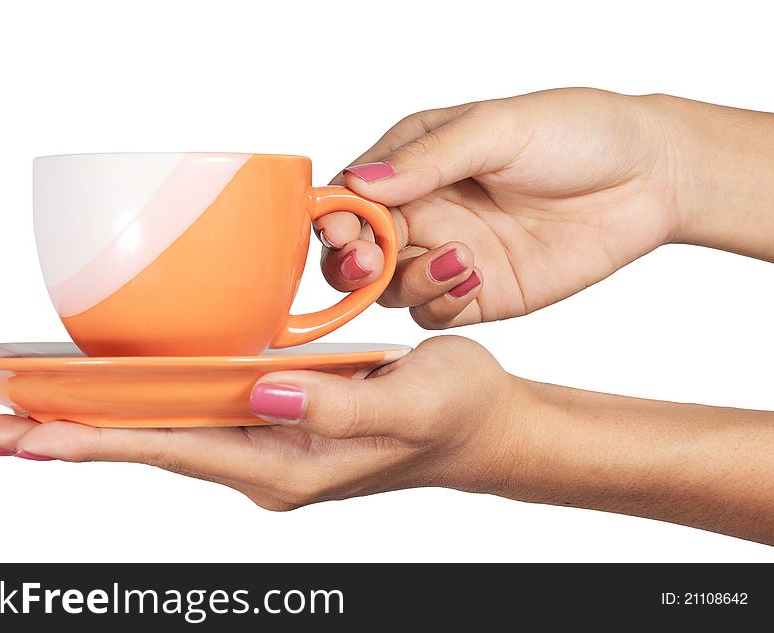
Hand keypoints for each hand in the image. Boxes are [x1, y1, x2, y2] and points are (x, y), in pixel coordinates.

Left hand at [0, 337, 523, 508]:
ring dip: (101, 421)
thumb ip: (335, 404)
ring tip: (32, 414)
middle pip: (154, 446)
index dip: (96, 437)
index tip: (25, 432)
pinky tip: (122, 397)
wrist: (485, 427)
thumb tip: (262, 392)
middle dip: (71, 436)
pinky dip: (150, 406)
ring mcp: (272, 444)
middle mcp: (268, 461)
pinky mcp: (280, 422)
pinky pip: (200, 416)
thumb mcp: (408, 401)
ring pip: (171, 432)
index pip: (173, 448)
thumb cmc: (455, 411)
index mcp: (289, 465)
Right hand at [318, 88, 681, 327]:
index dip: (334, 217)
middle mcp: (425, 211)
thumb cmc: (576, 132)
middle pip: (358, 251)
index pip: (350, 197)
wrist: (650, 175)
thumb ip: (428, 160)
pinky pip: (436, 312)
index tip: (338, 230)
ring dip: (407, 281)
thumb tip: (359, 184)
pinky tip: (476, 276)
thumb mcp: (498, 130)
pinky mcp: (480, 293)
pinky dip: (442, 302)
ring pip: (391, 288)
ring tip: (460, 259)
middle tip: (369, 262)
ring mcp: (450, 255)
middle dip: (351, 262)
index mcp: (416, 164)